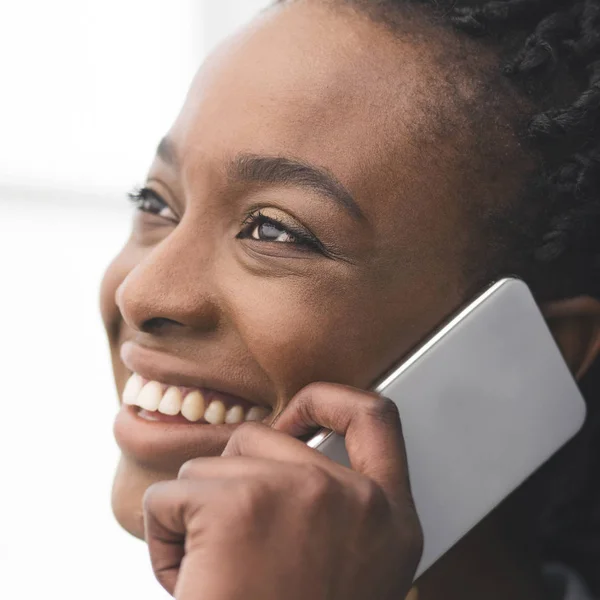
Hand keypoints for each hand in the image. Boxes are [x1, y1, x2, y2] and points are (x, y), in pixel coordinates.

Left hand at [143, 383, 423, 599]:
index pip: (374, 416)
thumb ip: (336, 506)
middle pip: (258, 439)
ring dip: (196, 518)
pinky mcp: (235, 506)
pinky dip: (162, 538)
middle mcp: (351, 496)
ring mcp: (296, 492)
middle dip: (229, 485)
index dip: (329, 400)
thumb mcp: (352, 567)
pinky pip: (167, 496)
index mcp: (387, 514)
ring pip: (208, 467)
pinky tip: (190, 584)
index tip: (296, 415)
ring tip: (219, 578)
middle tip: (238, 552)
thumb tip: (288, 447)